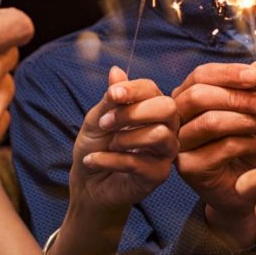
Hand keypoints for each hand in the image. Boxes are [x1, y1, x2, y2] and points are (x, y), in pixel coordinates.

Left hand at [70, 66, 178, 211]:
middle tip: (106, 123)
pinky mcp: (159, 175)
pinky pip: (139, 162)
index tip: (112, 95)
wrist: (87, 183)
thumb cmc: (96, 147)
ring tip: (108, 145)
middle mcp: (165, 127)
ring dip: (124, 138)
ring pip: (159, 135)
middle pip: (168, 108)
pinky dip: (109, 160)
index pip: (152, 89)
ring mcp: (165, 152)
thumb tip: (116, 70)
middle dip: (133, 112)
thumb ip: (110, 98)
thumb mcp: (97, 119)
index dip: (133, 89)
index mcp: (151, 108)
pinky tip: (94, 161)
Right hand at [171, 61, 255, 246]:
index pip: (200, 75)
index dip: (228, 73)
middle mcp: (178, 119)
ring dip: (245, 120)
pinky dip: (246, 143)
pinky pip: (220, 147)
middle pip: (199, 96)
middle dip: (238, 97)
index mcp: (188, 97)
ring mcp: (179, 144)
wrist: (249, 188)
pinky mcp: (189, 168)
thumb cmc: (248, 147)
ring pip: (210, 122)